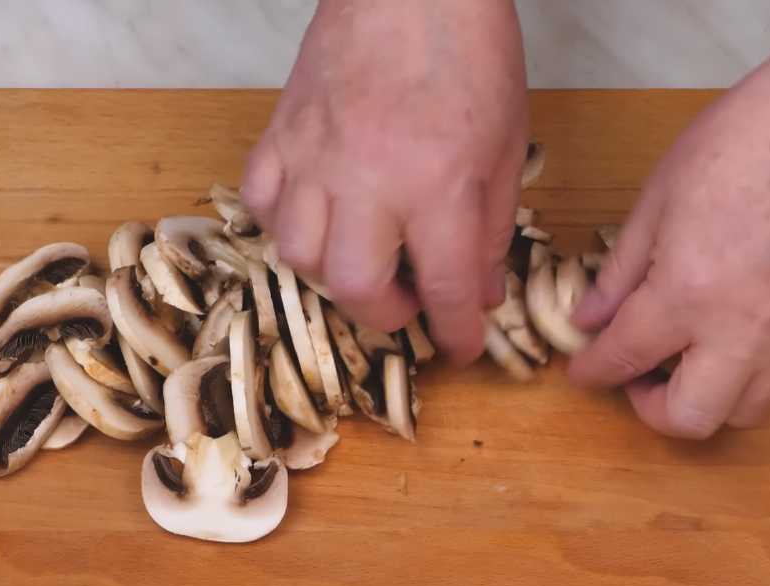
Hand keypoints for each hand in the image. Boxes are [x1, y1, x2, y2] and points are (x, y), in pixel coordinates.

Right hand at [241, 0, 526, 361]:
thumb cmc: (470, 56)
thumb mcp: (507, 149)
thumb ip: (492, 228)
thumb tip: (483, 292)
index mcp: (438, 186)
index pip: (444, 290)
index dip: (457, 332)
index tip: (462, 345)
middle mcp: (371, 181)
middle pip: (359, 289)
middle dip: (389, 314)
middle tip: (412, 302)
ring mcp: (316, 157)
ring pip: (300, 255)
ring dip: (335, 275)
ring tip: (368, 258)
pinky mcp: (282, 133)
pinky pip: (262, 202)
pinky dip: (286, 224)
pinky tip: (319, 216)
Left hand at [566, 71, 769, 438]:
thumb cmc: (748, 140)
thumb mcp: (662, 195)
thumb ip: (624, 269)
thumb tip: (592, 317)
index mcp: (688, 293)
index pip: (623, 358)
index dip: (593, 370)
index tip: (585, 370)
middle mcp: (743, 333)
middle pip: (690, 419)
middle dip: (654, 409)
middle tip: (642, 376)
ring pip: (745, 412)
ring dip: (711, 397)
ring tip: (697, 356)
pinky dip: (757, 370)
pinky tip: (746, 330)